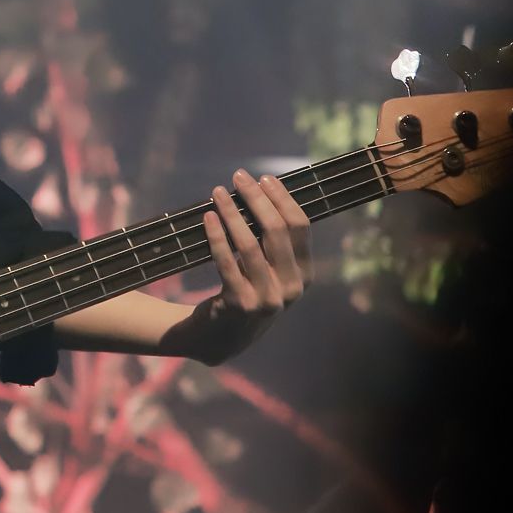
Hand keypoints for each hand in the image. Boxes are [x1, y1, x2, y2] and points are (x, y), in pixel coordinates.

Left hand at [169, 169, 311, 365]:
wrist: (221, 337)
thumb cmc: (246, 290)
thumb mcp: (270, 270)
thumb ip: (273, 240)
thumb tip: (261, 190)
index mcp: (304, 275)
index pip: (299, 227)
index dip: (282, 198)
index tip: (263, 177)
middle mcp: (291, 288)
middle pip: (277, 231)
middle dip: (257, 198)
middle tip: (238, 176)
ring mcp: (267, 299)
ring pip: (250, 244)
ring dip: (232, 213)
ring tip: (217, 192)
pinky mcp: (240, 305)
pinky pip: (227, 261)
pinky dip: (217, 235)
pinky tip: (208, 217)